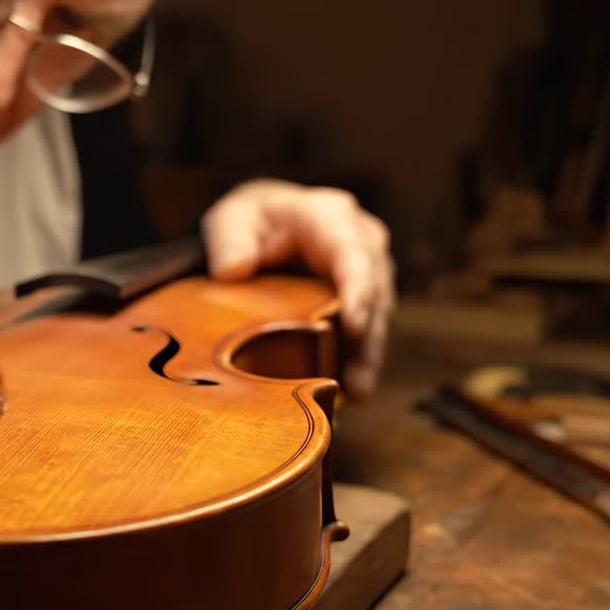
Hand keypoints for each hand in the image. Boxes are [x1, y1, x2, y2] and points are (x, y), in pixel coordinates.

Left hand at [200, 179, 395, 399]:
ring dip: (369, 356)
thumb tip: (233, 270)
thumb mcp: (229, 221)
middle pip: (374, 290)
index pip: (350, 252)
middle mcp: (360, 240)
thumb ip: (229, 241)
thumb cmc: (249, 222)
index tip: (355, 326)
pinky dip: (360, 359)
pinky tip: (350, 392)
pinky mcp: (366, 296)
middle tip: (355, 381)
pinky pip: (370, 329)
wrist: (266, 225)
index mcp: (327, 216)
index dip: (357, 289)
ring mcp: (368, 269)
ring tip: (357, 394)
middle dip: (368, 337)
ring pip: (379, 315)